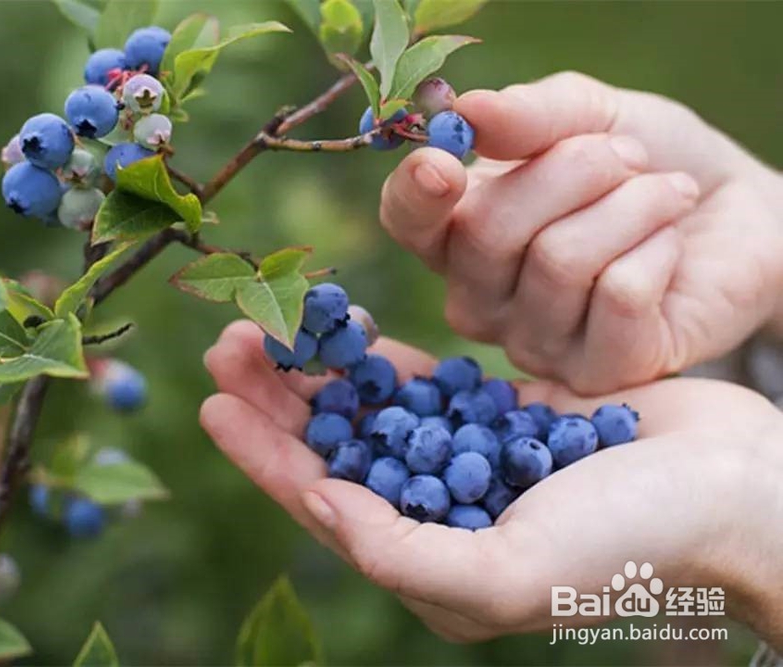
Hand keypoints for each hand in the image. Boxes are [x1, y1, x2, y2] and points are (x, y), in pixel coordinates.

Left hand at [200, 321, 782, 646]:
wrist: (735, 490)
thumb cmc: (632, 546)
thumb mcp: (511, 571)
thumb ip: (406, 553)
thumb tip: (321, 507)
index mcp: (431, 562)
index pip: (323, 504)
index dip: (264, 455)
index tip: (212, 403)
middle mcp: (440, 513)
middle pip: (335, 449)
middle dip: (278, 399)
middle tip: (227, 341)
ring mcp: (468, 461)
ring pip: (371, 410)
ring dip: (319, 368)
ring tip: (269, 322)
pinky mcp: (501, 415)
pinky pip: (425, 382)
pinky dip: (383, 355)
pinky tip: (344, 326)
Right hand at [380, 71, 782, 393]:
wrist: (734, 211)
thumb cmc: (645, 162)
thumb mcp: (589, 115)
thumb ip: (528, 115)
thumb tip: (468, 112)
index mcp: (458, 232)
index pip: (406, 222)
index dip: (414, 194)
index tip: (443, 162)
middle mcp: (480, 298)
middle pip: (486, 232)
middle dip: (572, 170)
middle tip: (628, 156)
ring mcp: (533, 344)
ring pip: (558, 261)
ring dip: (630, 205)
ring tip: (666, 193)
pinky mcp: (598, 373)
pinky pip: (617, 296)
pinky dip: (658, 249)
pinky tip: (670, 248)